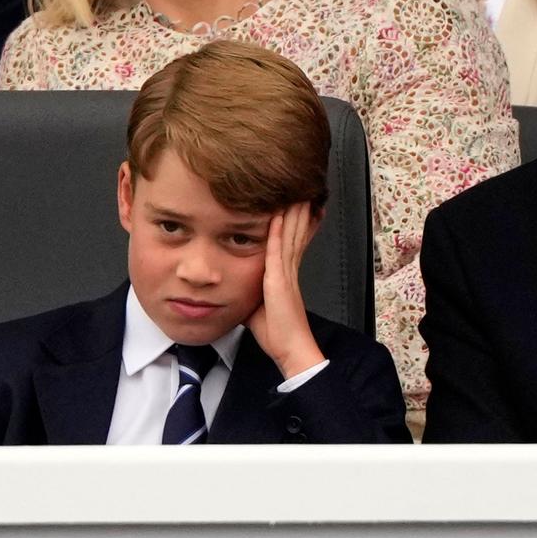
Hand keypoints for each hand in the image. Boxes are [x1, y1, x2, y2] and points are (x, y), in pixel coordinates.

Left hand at [248, 201, 325, 378]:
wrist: (290, 348)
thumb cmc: (277, 332)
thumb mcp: (259, 305)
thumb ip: (250, 291)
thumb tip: (234, 286)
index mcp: (285, 274)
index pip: (292, 241)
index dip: (295, 222)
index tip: (296, 204)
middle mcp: (288, 270)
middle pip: (295, 232)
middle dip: (297, 210)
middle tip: (301, 189)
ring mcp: (285, 274)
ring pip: (290, 236)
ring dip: (291, 214)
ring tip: (294, 194)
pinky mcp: (279, 281)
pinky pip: (278, 252)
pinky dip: (278, 233)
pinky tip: (276, 218)